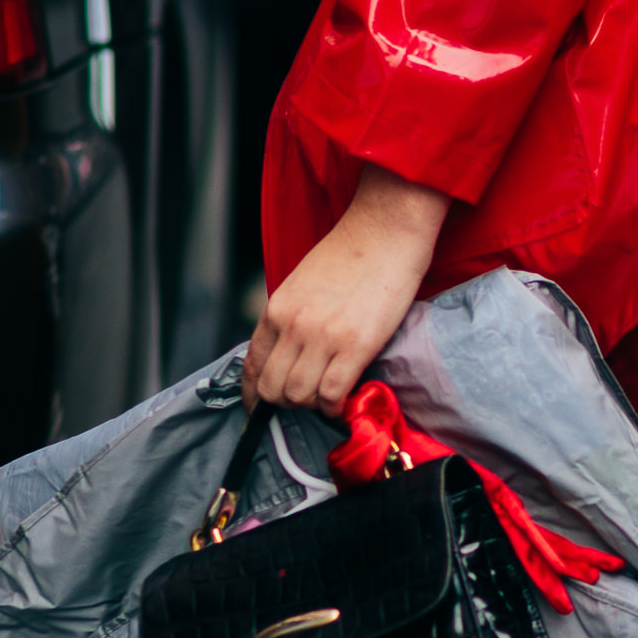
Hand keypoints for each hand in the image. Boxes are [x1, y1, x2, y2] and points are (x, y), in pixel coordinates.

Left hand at [244, 165, 448, 412]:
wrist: (385, 229)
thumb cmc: (351, 252)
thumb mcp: (302, 284)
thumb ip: (290, 318)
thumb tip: (288, 356)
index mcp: (277, 309)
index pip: (251, 367)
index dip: (254, 395)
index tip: (262, 407)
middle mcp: (293, 326)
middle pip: (272, 390)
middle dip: (285, 403)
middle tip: (306, 398)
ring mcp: (322, 337)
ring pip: (299, 397)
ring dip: (312, 404)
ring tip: (328, 395)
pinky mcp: (355, 345)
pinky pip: (332, 394)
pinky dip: (335, 407)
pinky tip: (344, 399)